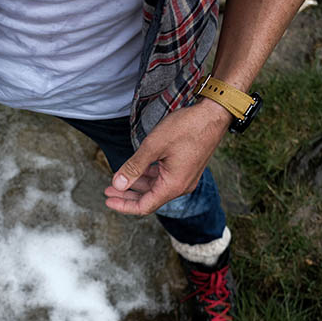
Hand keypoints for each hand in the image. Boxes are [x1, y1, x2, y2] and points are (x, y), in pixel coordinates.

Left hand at [104, 100, 230, 214]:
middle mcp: (181, 186)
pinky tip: (137, 170)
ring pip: (156, 188)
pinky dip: (149, 176)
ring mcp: (185, 178)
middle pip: (149, 199)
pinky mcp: (187, 169)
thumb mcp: (153, 146)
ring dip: (137, 185)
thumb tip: (118, 184)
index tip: (107, 200)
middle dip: (127, 195)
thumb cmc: (185, 127)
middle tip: (108, 190)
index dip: (124, 205)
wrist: (213, 114)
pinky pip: (164, 178)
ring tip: (119, 179)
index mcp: (173, 185)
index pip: (144, 206)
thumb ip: (134, 167)